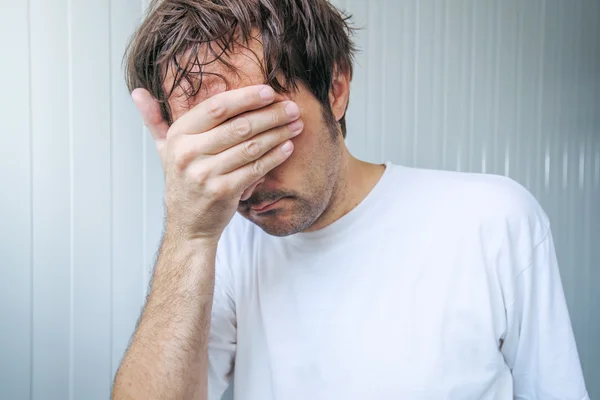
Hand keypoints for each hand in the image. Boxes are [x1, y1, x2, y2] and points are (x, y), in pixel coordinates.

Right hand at [132, 85, 302, 241]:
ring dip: (278, 133)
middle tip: (292, 108)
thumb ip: (154, 119)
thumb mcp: (164, 149)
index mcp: (179, 135)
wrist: (188, 225)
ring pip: (251, 146)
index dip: (246, 97)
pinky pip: (255, 168)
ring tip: (296, 124)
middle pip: (239, 126)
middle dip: (271, 115)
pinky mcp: (223, 191)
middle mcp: (188, 153)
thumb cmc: (182, 181)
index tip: (270, 92)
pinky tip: (288, 146)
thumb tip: (137, 92)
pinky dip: (275, 156)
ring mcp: (205, 174)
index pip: (217, 107)